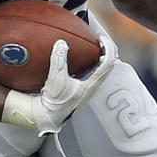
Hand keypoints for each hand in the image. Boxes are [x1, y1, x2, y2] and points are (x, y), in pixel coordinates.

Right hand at [2, 34, 116, 133]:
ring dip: (100, 58)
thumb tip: (61, 43)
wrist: (48, 116)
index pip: (107, 63)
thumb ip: (58, 60)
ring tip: (94, 49)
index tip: (102, 39)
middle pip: (108, 66)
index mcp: (91, 84)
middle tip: (100, 41)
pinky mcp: (81, 90)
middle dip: (106, 51)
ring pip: (101, 70)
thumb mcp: (56, 80)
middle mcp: (93, 87)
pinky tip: (81, 61)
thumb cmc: (54, 103)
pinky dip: (91, 64)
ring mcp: (88, 89)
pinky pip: (91, 74)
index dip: (107, 48)